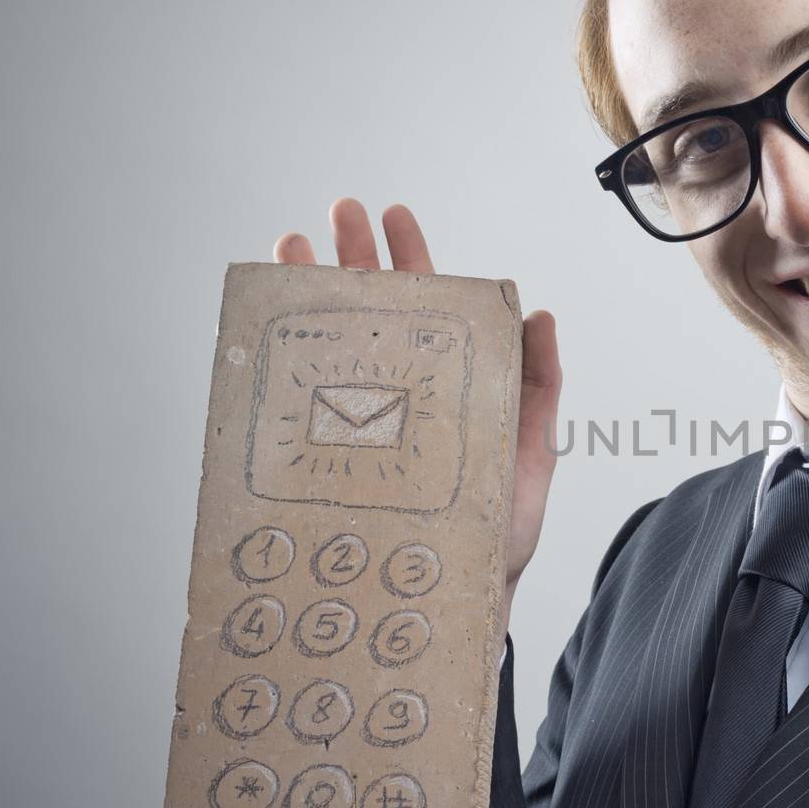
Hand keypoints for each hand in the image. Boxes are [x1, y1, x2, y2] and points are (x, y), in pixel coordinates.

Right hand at [274, 198, 561, 612]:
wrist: (457, 596)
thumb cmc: (497, 528)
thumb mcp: (531, 450)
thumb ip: (539, 383)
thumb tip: (541, 313)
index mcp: (448, 381)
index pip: (428, 306)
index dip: (412, 258)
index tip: (393, 214)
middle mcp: (400, 394)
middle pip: (374, 310)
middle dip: (355, 256)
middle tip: (339, 210)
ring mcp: (361, 422)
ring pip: (332, 343)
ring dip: (312, 289)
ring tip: (293, 244)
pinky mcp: (328, 457)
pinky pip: (300, 400)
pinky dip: (282, 358)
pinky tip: (267, 324)